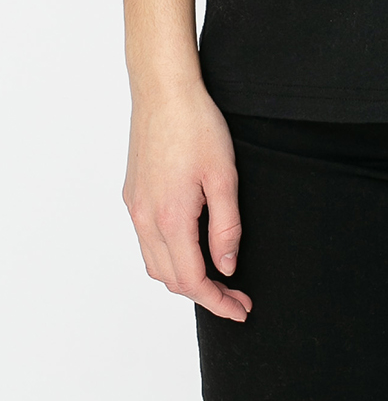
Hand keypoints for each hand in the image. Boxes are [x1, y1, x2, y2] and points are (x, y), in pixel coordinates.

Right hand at [123, 81, 250, 320]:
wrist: (163, 91)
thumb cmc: (197, 125)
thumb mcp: (224, 175)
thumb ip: (226, 226)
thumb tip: (226, 266)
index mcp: (170, 218)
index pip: (192, 280)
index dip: (218, 300)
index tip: (241, 308)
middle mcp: (145, 220)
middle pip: (171, 278)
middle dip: (204, 294)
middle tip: (236, 296)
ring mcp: (134, 208)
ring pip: (155, 263)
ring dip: (184, 277)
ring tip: (216, 278)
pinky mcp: (132, 195)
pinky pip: (147, 241)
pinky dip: (168, 256)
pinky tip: (189, 247)